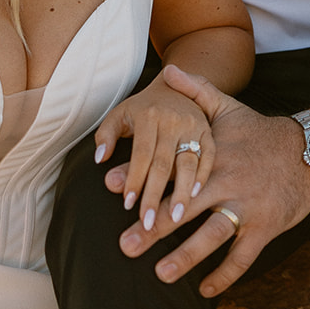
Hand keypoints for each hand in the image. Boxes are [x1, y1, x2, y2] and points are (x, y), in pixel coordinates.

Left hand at [94, 65, 214, 232]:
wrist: (172, 85)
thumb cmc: (141, 107)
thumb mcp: (119, 113)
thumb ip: (106, 135)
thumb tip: (100, 158)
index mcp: (150, 116)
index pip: (141, 155)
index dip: (134, 180)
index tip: (128, 205)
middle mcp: (174, 121)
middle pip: (163, 164)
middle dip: (155, 195)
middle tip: (148, 223)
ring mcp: (194, 127)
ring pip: (188, 163)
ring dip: (182, 192)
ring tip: (175, 217)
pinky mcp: (208, 132)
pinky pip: (208, 157)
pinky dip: (202, 177)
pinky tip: (195, 196)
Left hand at [114, 67, 309, 298]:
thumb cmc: (260, 132)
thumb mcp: (228, 107)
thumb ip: (196, 90)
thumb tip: (168, 70)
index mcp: (212, 155)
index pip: (172, 168)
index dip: (143, 178)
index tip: (113, 189)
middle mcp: (227, 181)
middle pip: (185, 208)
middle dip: (154, 227)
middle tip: (125, 245)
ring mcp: (246, 207)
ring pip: (213, 235)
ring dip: (186, 257)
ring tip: (160, 273)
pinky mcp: (265, 228)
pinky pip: (243, 256)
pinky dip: (225, 275)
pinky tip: (205, 292)